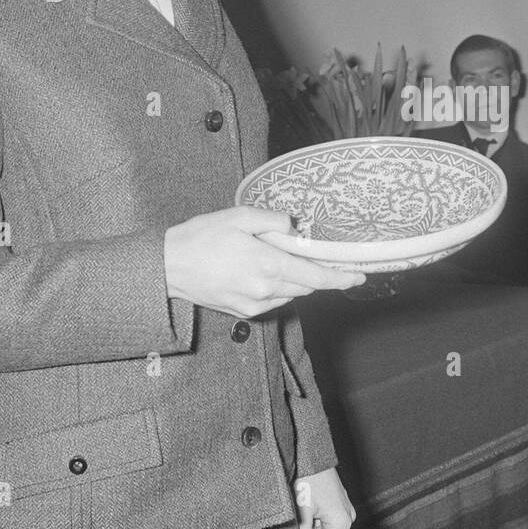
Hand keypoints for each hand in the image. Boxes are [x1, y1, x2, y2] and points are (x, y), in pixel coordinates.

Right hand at [164, 206, 364, 317]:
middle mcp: (266, 290)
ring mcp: (255, 304)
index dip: (341, 278)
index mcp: (269, 265)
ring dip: (294, 278)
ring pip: (291, 293)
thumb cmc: (202, 237)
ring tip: (275, 257)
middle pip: (307, 286)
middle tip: (312, 254)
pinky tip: (259, 270)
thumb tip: (297, 227)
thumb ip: (274, 221)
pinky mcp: (244, 311)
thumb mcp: (240, 217)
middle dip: (315, 273)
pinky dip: (276, 286)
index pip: (317, 276)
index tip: (359, 276)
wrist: (168, 267)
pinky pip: (273, 299)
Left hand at [295, 467, 355, 528]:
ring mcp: (344, 510)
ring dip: (311, 527)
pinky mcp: (338, 504)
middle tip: (301, 517)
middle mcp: (347, 518)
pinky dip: (315, 519)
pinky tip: (308, 504)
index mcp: (342, 522)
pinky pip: (326, 522)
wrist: (311, 455)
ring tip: (304, 508)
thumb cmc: (308, 478)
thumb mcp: (302, 512)